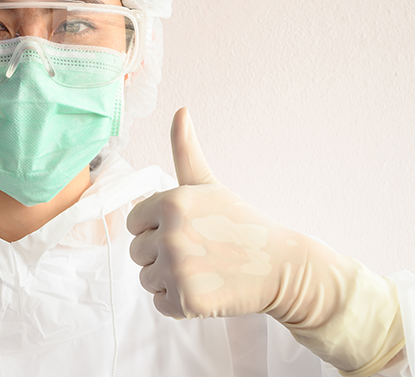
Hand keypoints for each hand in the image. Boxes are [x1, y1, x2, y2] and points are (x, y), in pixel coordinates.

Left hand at [127, 107, 307, 318]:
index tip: (187, 229)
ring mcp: (178, 269)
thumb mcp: (209, 185)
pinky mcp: (186, 300)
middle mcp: (171, 233)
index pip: (134, 222)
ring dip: (170, 279)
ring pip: (146, 279)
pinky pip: (160, 304)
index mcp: (171, 201)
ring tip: (203, 269)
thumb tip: (181, 111)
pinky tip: (206, 289)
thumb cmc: (240, 224)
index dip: (156, 228)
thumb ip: (185, 150)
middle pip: (137, 252)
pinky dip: (179, 303)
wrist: (280, 267)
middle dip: (162, 255)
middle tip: (199, 251)